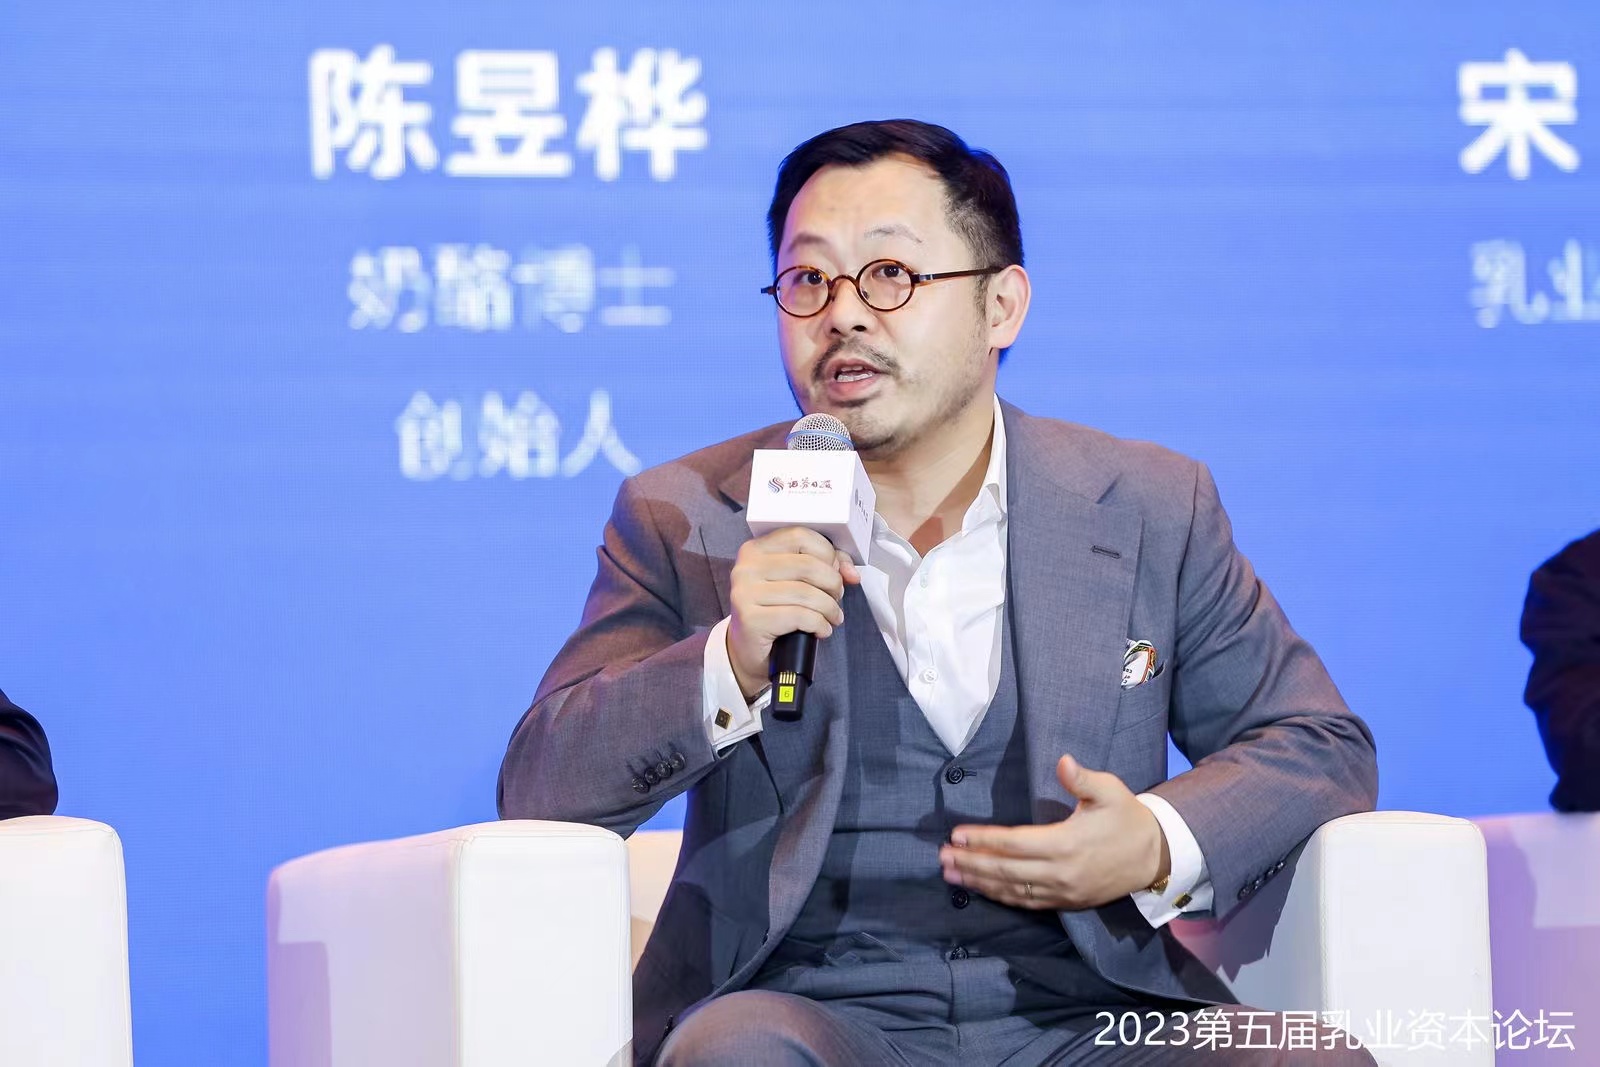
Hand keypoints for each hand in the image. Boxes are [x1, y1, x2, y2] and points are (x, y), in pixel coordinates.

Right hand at [727, 527, 860, 699]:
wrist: (749, 650)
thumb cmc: (775, 611)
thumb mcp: (796, 582)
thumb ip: (825, 566)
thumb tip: (851, 572)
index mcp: (755, 550)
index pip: (800, 536)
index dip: (827, 553)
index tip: (837, 571)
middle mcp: (746, 568)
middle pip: (807, 565)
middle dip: (832, 583)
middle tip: (836, 597)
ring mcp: (745, 593)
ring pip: (806, 593)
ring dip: (829, 608)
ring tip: (833, 617)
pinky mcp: (751, 620)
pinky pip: (800, 616)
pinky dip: (819, 624)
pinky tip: (821, 630)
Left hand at [938, 755, 1170, 909]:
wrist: (1154, 856)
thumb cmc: (1127, 817)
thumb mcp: (1110, 790)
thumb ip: (1083, 778)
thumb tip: (1063, 761)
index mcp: (1066, 843)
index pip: (1014, 843)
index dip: (983, 840)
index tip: (957, 834)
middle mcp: (1061, 872)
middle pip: (1006, 870)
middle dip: (971, 863)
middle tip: (942, 857)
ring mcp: (1063, 891)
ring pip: (1013, 890)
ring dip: (979, 882)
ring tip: (952, 874)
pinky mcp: (1067, 903)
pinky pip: (1027, 903)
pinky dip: (1001, 897)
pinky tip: (982, 889)